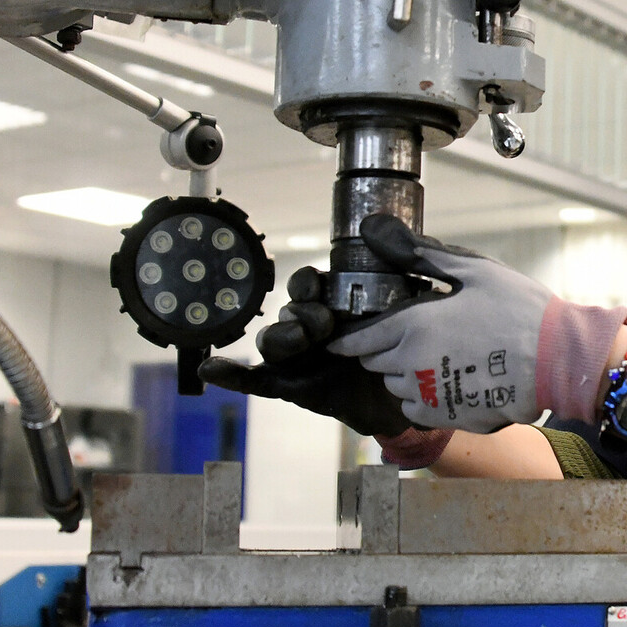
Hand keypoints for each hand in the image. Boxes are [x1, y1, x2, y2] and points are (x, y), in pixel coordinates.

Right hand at [198, 266, 412, 438]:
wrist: (415, 398)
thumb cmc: (409, 347)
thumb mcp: (413, 307)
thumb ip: (402, 267)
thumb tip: (385, 228)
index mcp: (335, 304)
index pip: (309, 284)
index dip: (309, 284)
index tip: (320, 288)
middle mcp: (311, 326)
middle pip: (289, 310)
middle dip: (302, 313)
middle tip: (324, 324)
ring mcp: (298, 357)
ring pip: (273, 340)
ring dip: (281, 337)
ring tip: (300, 342)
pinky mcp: (291, 386)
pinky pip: (255, 379)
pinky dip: (232, 374)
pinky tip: (211, 367)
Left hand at [329, 216, 553, 432]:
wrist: (559, 359)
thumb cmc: (521, 310)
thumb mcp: (474, 270)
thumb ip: (422, 256)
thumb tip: (377, 232)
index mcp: (415, 325)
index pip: (359, 339)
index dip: (347, 339)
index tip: (341, 339)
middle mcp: (413, 364)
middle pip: (375, 362)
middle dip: (383, 349)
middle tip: (412, 335)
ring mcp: (429, 394)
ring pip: (394, 386)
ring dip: (403, 372)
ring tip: (435, 356)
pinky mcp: (447, 416)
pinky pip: (414, 410)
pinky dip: (421, 398)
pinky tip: (445, 381)